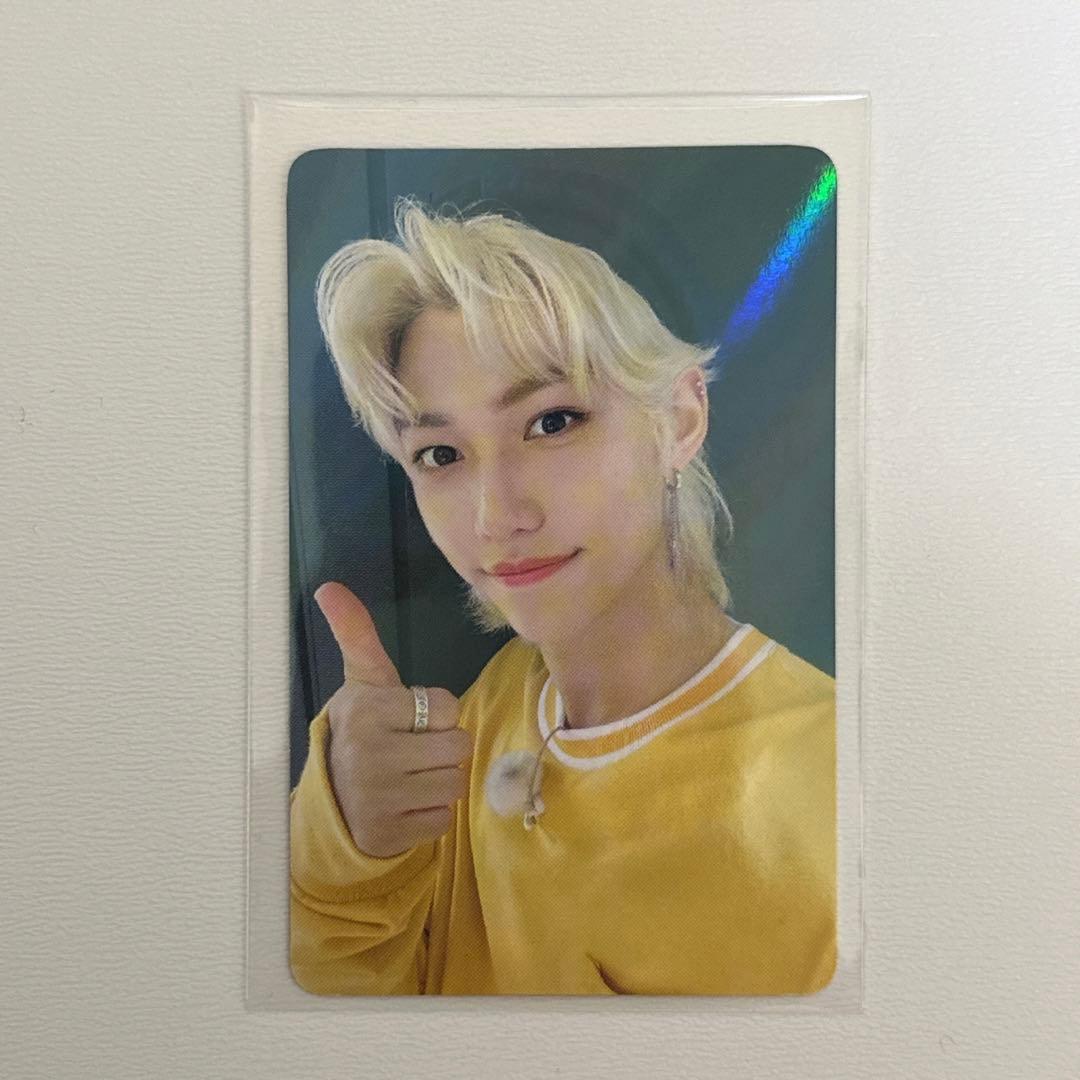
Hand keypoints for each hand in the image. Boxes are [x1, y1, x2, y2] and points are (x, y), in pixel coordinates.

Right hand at [313, 582, 472, 857]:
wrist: (332, 797)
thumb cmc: (363, 729)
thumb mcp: (362, 681)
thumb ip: (356, 633)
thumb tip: (328, 586)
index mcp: (367, 710)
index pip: (447, 706)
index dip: (435, 713)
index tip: (407, 719)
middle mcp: (371, 754)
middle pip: (459, 746)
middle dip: (443, 747)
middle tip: (413, 749)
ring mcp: (379, 799)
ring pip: (455, 783)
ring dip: (440, 780)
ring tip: (410, 775)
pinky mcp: (389, 834)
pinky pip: (442, 818)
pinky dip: (430, 814)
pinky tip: (405, 804)